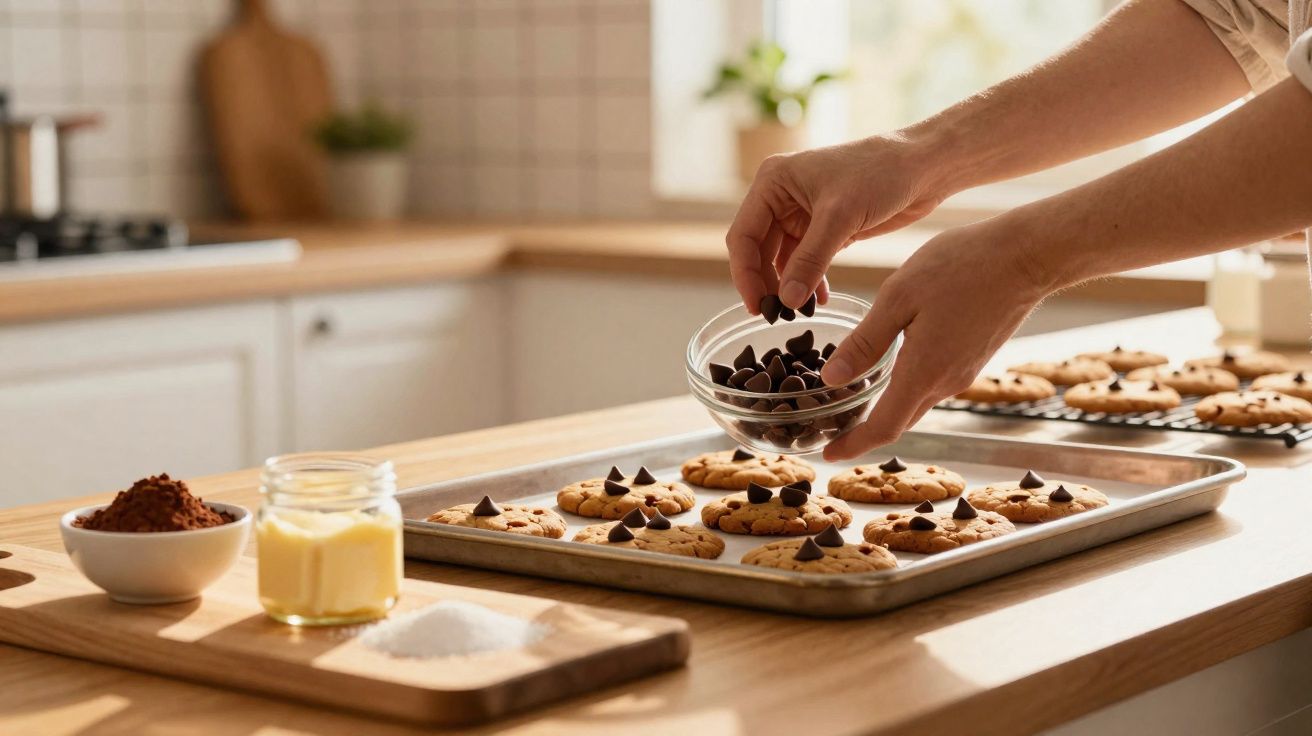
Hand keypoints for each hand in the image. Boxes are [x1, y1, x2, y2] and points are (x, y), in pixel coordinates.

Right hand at [725, 134, 949, 311]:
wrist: (923, 166)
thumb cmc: (881, 172)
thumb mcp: (840, 217)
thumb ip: (810, 261)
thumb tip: (787, 300)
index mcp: (773, 182)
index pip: (744, 235)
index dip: (746, 274)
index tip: (758, 306)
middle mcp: (781, 197)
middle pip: (758, 251)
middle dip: (767, 283)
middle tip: (778, 316)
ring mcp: (802, 214)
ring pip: (781, 260)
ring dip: (789, 286)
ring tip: (799, 312)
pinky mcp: (824, 228)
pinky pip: (805, 262)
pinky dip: (809, 282)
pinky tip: (819, 299)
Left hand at [819, 220, 1053, 460]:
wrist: (1027, 256)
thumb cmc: (962, 266)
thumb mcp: (898, 297)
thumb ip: (866, 342)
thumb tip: (832, 378)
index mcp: (923, 372)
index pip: (884, 428)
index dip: (854, 446)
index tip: (829, 455)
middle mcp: (946, 383)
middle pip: (900, 421)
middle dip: (865, 431)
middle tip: (832, 428)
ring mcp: (963, 372)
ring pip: (917, 402)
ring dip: (887, 408)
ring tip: (854, 399)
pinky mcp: (974, 359)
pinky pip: (933, 384)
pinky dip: (907, 387)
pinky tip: (891, 368)